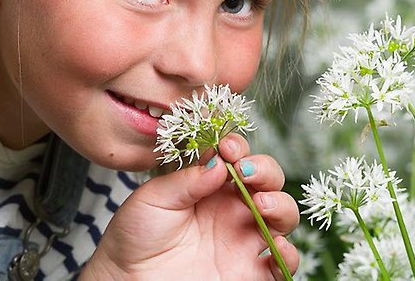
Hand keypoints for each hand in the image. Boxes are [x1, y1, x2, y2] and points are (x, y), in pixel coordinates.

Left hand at [81, 134, 299, 279]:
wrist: (126, 280)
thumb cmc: (135, 237)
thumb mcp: (152, 198)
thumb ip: (186, 179)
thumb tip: (219, 163)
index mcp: (212, 186)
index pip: (239, 157)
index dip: (239, 148)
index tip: (227, 149)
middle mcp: (233, 210)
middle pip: (268, 181)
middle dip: (265, 170)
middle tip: (246, 173)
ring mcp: (244, 240)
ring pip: (283, 215)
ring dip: (280, 204)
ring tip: (261, 205)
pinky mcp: (250, 272)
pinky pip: (283, 264)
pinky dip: (288, 254)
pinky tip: (275, 246)